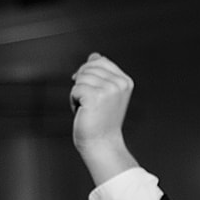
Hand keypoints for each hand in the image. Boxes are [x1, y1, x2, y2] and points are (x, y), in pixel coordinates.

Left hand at [69, 53, 138, 184]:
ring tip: (88, 108)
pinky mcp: (95, 96)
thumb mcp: (104, 92)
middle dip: (83, 84)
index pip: (99, 61)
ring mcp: (109, 90)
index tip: (92, 91)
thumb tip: (95, 55)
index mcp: (125, 81)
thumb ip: (100, 73)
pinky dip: (73, 101)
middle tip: (91, 104)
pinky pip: (75, 89)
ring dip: (78, 93)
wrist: (101, 143)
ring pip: (80, 78)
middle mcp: (119, 84)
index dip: (89, 73)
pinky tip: (84, 112)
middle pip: (88, 68)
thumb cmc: (101, 121)